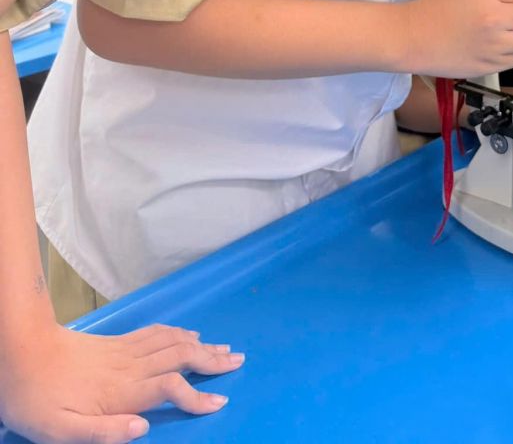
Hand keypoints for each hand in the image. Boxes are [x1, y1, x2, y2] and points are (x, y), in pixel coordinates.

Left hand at [0, 321, 243, 443]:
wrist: (19, 352)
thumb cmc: (36, 399)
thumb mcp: (59, 430)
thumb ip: (103, 431)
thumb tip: (143, 428)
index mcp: (120, 391)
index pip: (170, 389)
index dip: (197, 396)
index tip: (219, 403)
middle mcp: (129, 366)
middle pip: (180, 357)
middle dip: (211, 360)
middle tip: (238, 361)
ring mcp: (124, 350)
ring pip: (172, 341)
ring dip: (201, 344)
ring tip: (223, 348)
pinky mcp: (116, 342)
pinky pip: (156, 333)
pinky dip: (178, 332)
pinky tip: (187, 334)